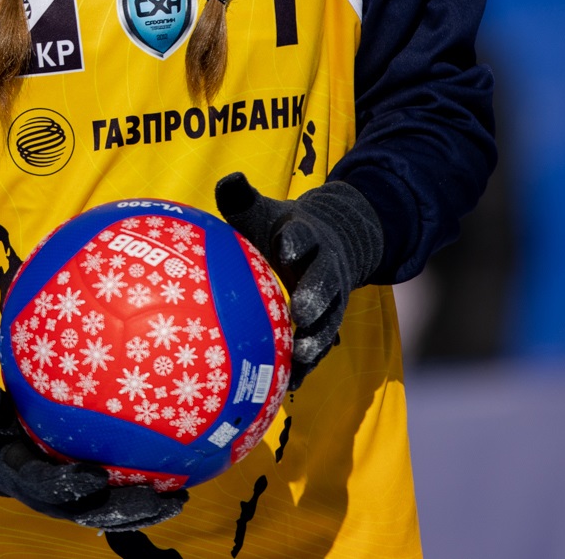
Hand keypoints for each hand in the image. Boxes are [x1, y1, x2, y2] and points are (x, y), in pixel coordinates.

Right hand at [0, 387, 186, 531]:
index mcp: (25, 479)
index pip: (48, 488)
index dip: (71, 485)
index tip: (95, 476)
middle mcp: (52, 499)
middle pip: (91, 512)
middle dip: (124, 509)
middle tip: (156, 497)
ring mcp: (73, 502)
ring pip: (111, 514)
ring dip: (145, 511)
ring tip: (179, 501)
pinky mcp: (89, 497)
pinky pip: (118, 502)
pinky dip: (146, 499)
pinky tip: (176, 488)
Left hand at [214, 174, 383, 388]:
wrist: (336, 243)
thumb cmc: (285, 229)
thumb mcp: (265, 211)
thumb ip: (242, 198)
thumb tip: (228, 179)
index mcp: (308, 238)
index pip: (304, 236)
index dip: (297, 241)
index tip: (286, 247)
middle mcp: (326, 269)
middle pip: (326, 284)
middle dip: (315, 298)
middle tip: (299, 314)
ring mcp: (332, 300)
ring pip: (328, 322)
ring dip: (315, 341)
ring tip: (299, 358)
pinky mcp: (327, 324)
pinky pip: (320, 347)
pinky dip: (307, 366)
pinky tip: (289, 386)